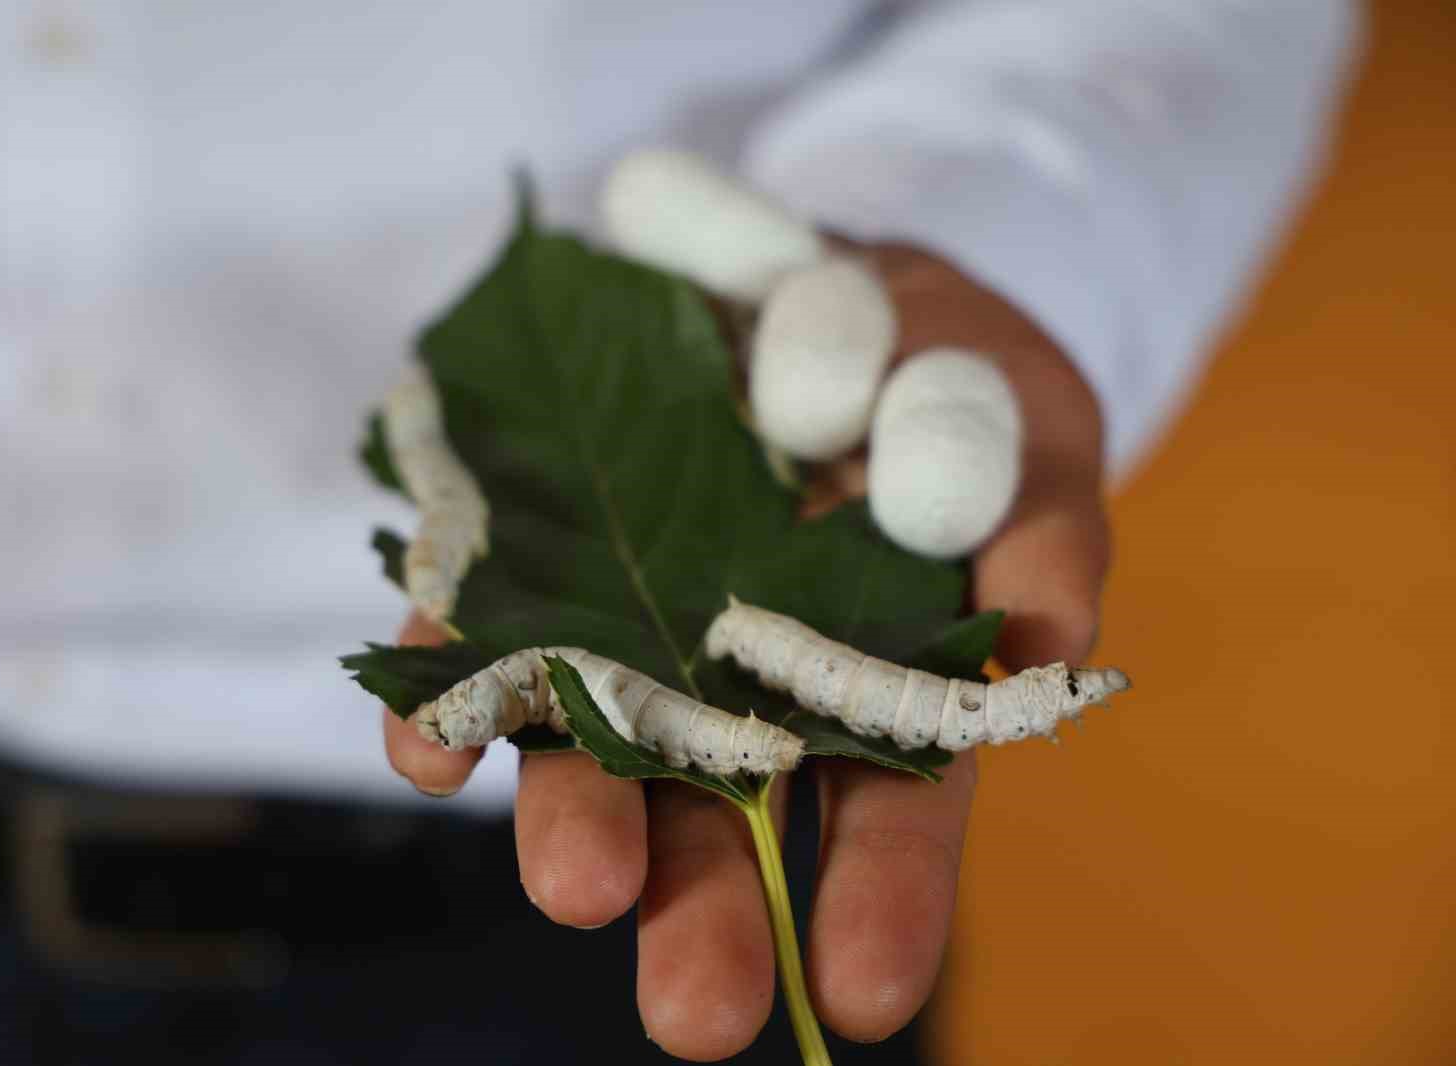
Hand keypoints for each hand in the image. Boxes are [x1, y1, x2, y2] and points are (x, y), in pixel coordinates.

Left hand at [383, 241, 1108, 1058]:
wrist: (773, 262)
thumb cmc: (920, 349)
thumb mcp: (1010, 409)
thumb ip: (1039, 515)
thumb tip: (1048, 633)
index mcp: (872, 666)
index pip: (887, 801)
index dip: (881, 894)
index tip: (862, 991)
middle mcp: (737, 672)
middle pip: (723, 812)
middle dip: (710, 911)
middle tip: (694, 1014)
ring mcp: (623, 613)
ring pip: (591, 741)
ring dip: (578, 821)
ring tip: (579, 887)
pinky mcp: (521, 546)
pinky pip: (473, 630)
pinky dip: (446, 693)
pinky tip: (430, 752)